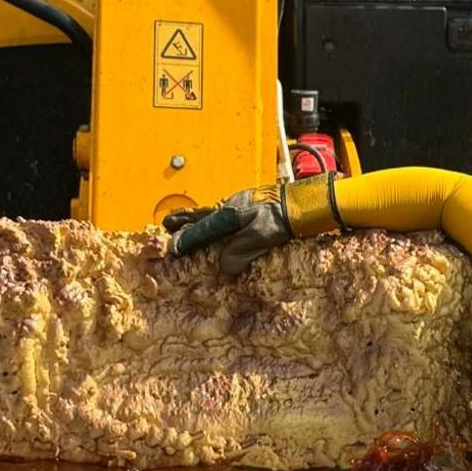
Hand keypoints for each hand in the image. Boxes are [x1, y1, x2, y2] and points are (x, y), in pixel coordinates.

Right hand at [165, 189, 290, 275]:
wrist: (304, 202)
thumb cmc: (283, 218)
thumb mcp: (260, 237)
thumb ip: (239, 252)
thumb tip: (223, 267)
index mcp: (229, 214)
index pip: (201, 229)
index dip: (185, 239)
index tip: (172, 247)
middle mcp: (231, 206)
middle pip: (201, 215)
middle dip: (183, 220)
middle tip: (167, 224)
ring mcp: (241, 203)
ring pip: (213, 212)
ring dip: (199, 218)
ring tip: (187, 222)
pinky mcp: (252, 203)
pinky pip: (227, 211)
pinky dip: (217, 217)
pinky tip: (221, 221)